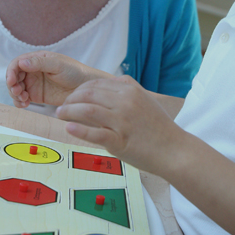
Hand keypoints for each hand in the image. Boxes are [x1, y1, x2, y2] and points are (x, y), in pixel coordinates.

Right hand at [5, 51, 113, 107]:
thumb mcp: (58, 65)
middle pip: (14, 77)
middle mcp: (33, 70)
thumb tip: (22, 62)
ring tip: (24, 100)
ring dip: (15, 94)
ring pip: (16, 88)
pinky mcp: (37, 95)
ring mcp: (34, 83)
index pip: (17, 63)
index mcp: (37, 59)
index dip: (11, 72)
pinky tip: (25, 104)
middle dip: (12, 85)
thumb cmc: (75, 72)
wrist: (86, 89)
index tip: (11, 82)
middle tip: (18, 92)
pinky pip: (22, 99)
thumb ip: (40, 63)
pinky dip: (20, 102)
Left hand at [55, 76, 191, 175]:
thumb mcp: (144, 101)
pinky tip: (69, 128)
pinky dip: (78, 130)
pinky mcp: (120, 141)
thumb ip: (124, 94)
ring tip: (60, 115)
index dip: (78, 90)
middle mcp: (126, 101)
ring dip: (69, 112)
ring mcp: (123, 121)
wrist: (174, 150)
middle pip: (88, 94)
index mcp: (130, 89)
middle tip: (62, 107)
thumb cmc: (159, 128)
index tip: (71, 97)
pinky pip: (94, 133)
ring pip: (87, 110)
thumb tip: (100, 91)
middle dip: (70, 99)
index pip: (95, 84)